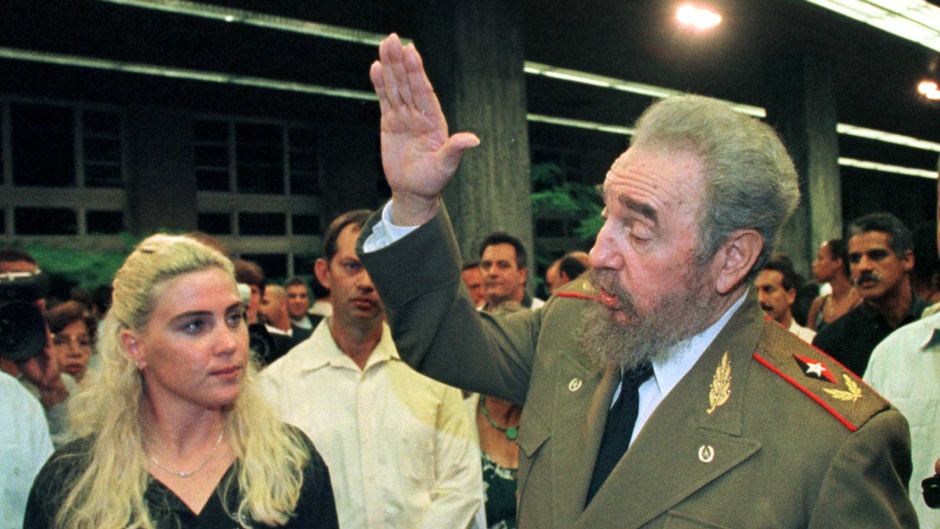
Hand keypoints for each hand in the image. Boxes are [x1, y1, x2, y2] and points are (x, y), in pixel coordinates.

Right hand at [370, 33, 479, 224]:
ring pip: (396, 87)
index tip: (411, 52)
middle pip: (408, 84)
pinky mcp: (390, 123)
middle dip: (401, 62)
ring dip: (390, 67)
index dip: (417, 72)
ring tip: (384, 44)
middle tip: (393, 39)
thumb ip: (455, 150)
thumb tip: (473, 140)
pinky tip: (376, 67)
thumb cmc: (433, 181)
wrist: (414, 191)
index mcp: (434, 121)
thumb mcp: (445, 167)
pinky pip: (385, 99)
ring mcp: (404, 117)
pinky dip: (380, 84)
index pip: (424, 92)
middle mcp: (419, 115)